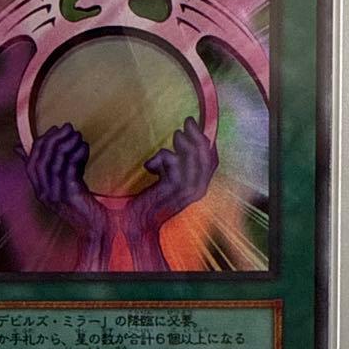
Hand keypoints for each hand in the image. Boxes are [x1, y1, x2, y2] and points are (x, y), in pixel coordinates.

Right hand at [22, 124, 113, 270]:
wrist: (94, 227)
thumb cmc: (80, 203)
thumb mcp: (62, 182)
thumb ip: (50, 165)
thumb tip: (24, 148)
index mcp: (40, 190)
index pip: (31, 162)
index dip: (41, 142)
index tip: (55, 129)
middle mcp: (45, 193)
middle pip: (41, 160)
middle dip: (53, 140)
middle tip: (67, 127)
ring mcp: (57, 196)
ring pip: (54, 163)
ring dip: (66, 144)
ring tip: (77, 134)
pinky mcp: (71, 196)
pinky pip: (70, 170)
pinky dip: (76, 155)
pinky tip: (84, 147)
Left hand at [121, 117, 217, 269]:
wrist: (136, 227)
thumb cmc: (148, 204)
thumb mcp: (164, 180)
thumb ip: (170, 166)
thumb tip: (172, 147)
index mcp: (198, 187)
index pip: (212, 161)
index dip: (207, 142)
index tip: (200, 126)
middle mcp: (197, 190)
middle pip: (208, 158)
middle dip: (199, 136)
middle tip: (189, 121)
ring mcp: (188, 192)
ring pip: (195, 158)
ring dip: (185, 143)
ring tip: (176, 136)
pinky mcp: (175, 191)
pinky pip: (176, 165)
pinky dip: (164, 158)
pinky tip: (150, 165)